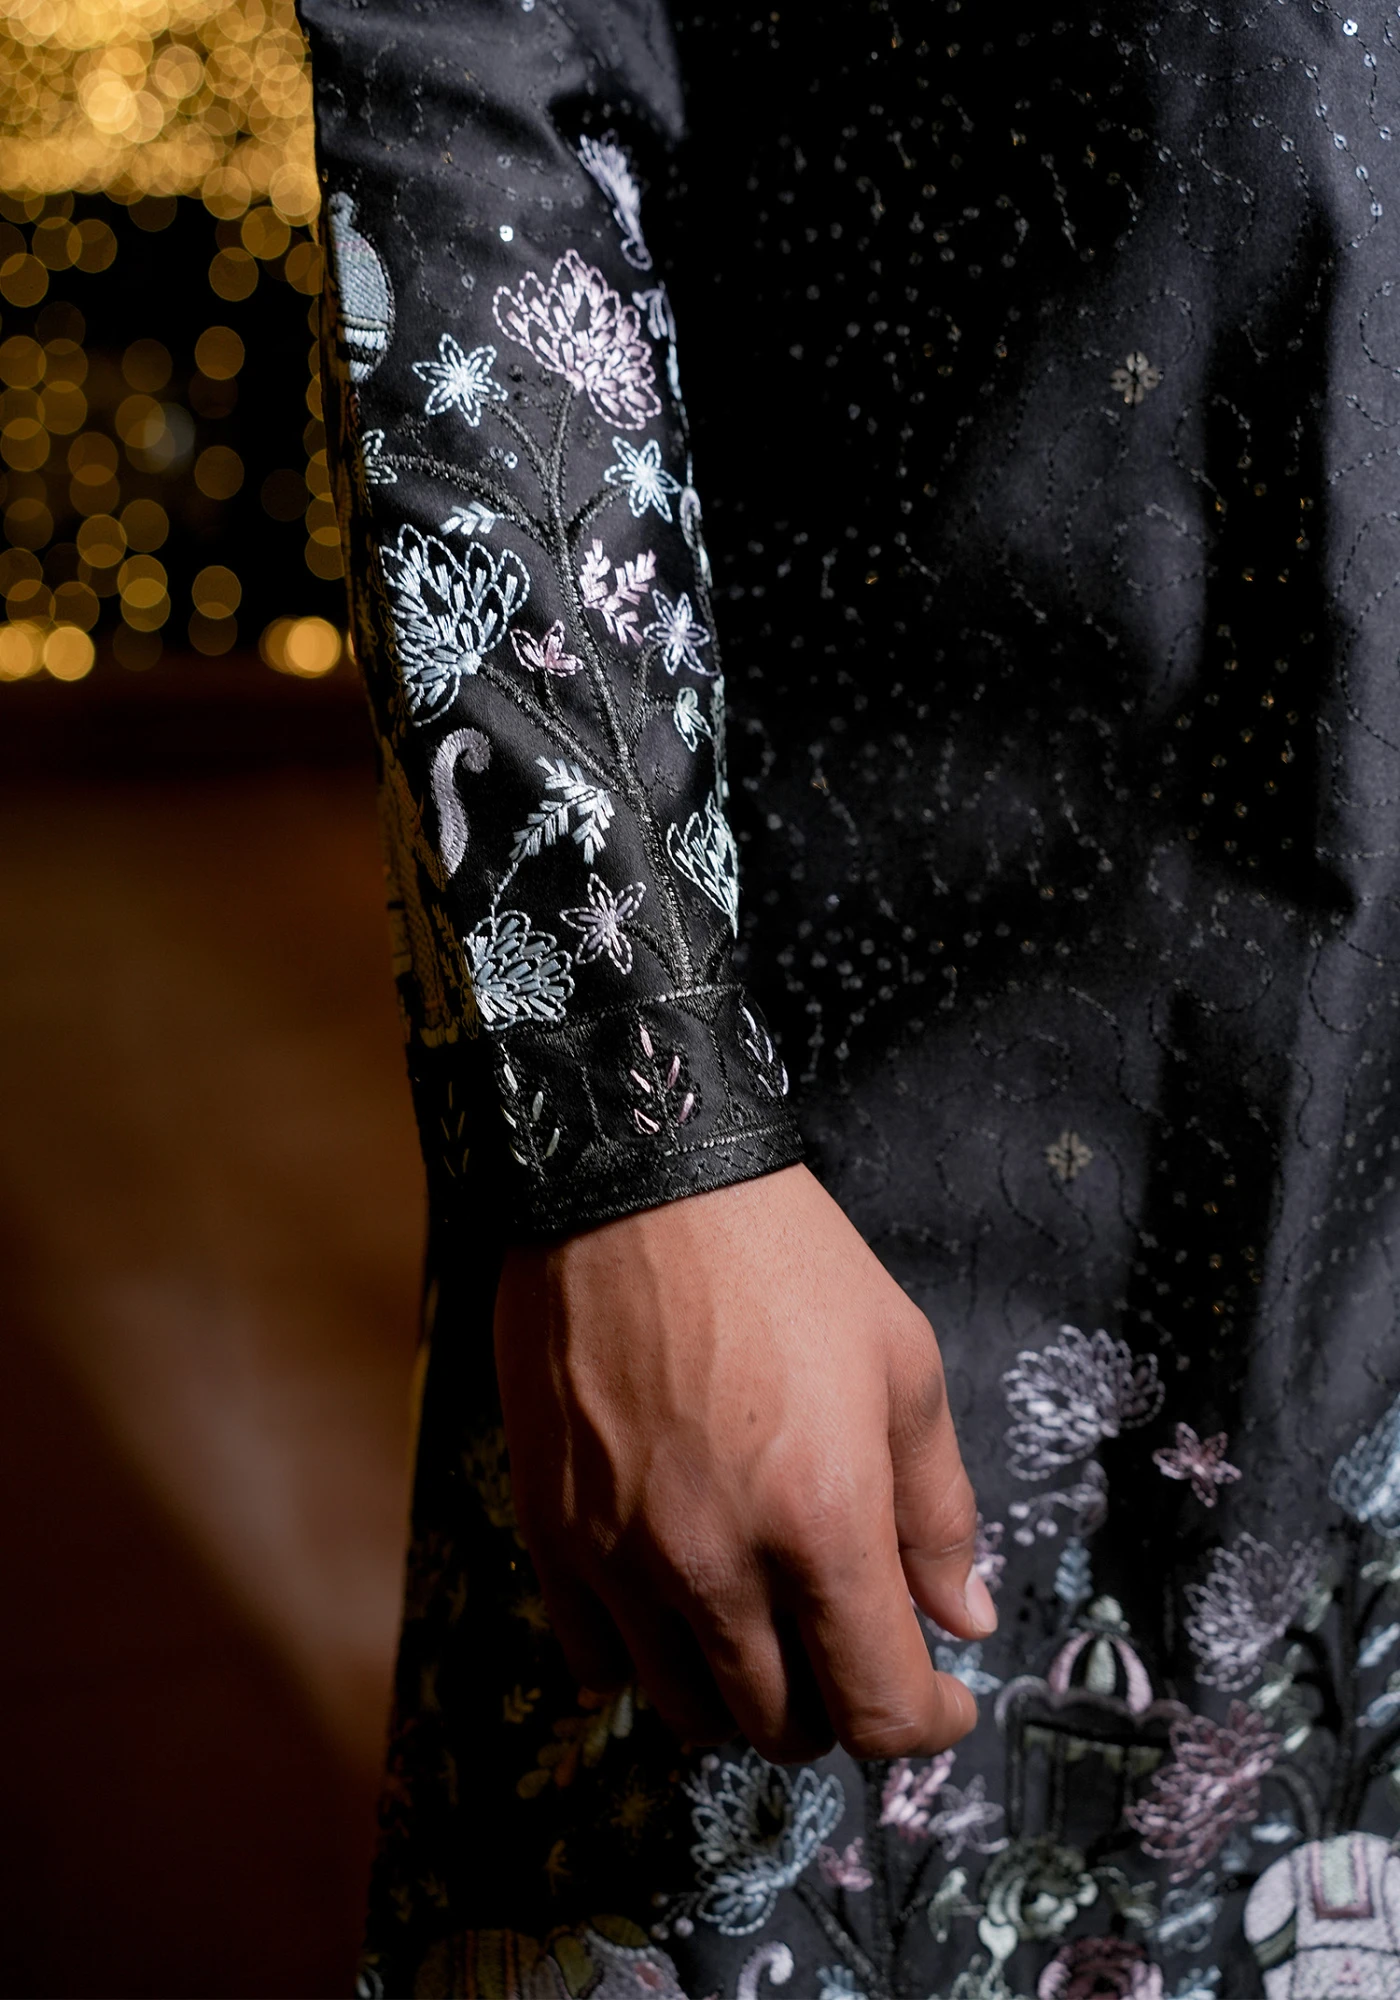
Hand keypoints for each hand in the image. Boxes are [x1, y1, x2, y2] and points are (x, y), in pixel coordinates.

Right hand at [494, 1161, 994, 1763]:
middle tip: (852, 1650)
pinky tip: (674, 1608)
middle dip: (838, 1711)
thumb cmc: (784, 1259)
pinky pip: (594, 1661)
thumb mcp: (903, 1362)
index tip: (942, 1699)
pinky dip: (645, 1663)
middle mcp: (716, 1563)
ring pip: (686, 1710)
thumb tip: (964, 1619)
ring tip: (767, 1636)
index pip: (881, 1708)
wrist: (636, 1182)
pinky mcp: (553, 1530)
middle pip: (781, 1726)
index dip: (928, 1726)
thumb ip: (938, 1509)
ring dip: (741, 1698)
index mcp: (822, 1522)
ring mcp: (621, 1555)